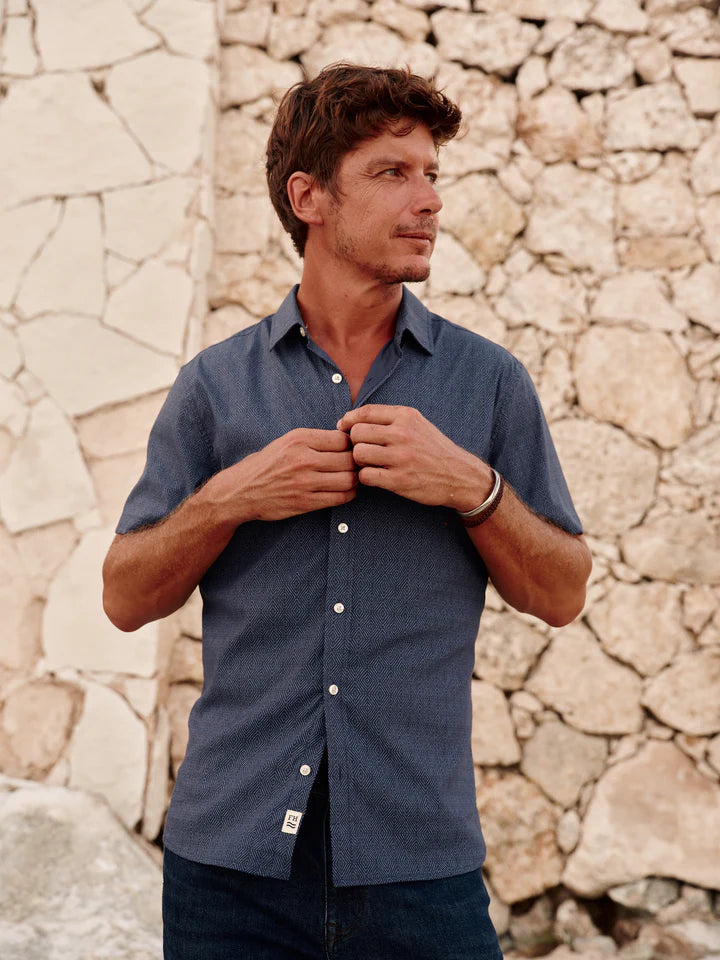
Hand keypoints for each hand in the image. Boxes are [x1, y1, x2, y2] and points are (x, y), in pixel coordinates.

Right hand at [211, 428, 357, 522]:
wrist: (241, 491)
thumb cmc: (266, 464)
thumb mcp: (286, 442)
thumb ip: (314, 440)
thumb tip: (346, 438)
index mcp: (299, 439)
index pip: (342, 439)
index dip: (351, 444)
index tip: (350, 449)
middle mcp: (303, 459)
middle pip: (349, 459)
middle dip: (357, 462)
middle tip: (356, 465)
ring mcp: (305, 482)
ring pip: (349, 479)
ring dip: (355, 479)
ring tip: (351, 478)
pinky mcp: (305, 502)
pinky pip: (340, 498)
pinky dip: (348, 494)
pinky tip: (344, 491)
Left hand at [336, 405, 492, 510]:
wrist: (459, 475)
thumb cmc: (433, 449)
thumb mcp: (417, 423)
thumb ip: (390, 418)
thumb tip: (352, 419)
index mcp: (406, 416)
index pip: (364, 412)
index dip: (348, 420)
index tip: (343, 428)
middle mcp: (403, 434)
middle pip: (357, 433)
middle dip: (354, 443)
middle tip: (363, 450)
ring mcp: (401, 457)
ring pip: (358, 454)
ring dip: (359, 461)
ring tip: (369, 463)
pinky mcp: (399, 480)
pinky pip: (366, 476)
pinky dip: (366, 478)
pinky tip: (375, 477)